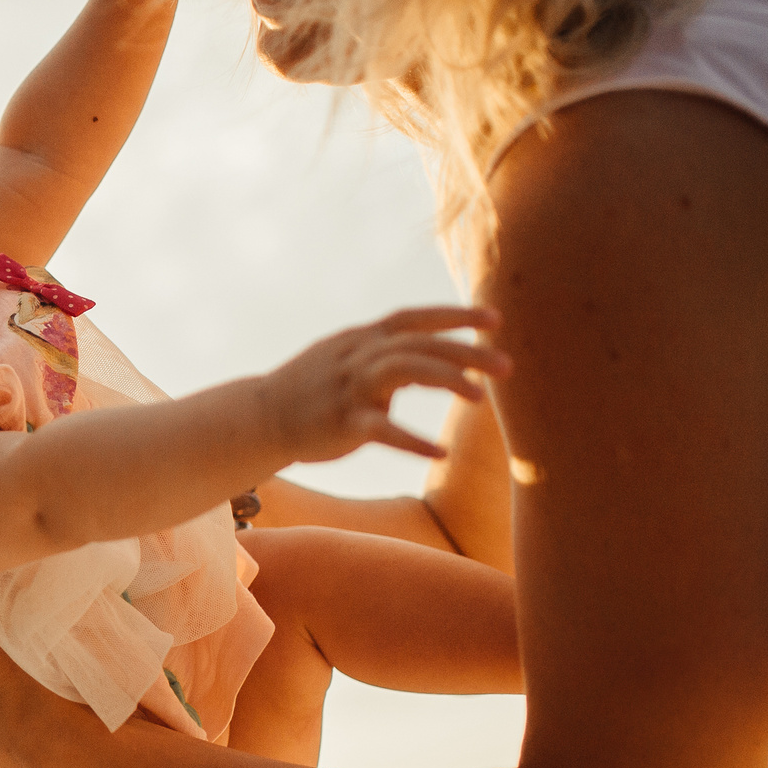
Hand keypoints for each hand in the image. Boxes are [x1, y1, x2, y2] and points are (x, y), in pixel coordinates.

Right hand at [260, 305, 509, 462]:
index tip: (495, 318)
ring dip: (444, 379)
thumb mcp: (349, 357)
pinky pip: (380, 429)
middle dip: (465, 351)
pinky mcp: (341, 422)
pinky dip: (411, 440)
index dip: (455, 315)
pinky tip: (440, 452)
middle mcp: (358, 356)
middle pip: (419, 344)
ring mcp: (348, 388)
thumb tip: (438, 356)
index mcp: (363, 340)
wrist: (259, 416)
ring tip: (479, 397)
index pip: (414, 318)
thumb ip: (390, 353)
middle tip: (507, 366)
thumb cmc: (311, 388)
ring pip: (401, 371)